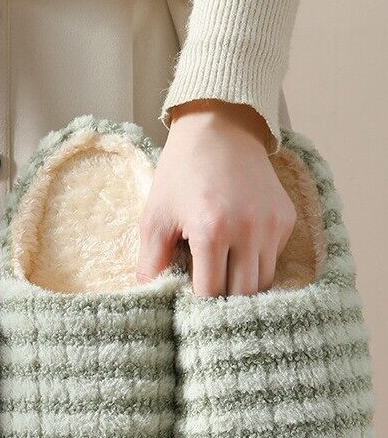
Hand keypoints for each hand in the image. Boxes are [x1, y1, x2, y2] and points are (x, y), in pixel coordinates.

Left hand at [136, 100, 295, 296]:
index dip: (196, 306)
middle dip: (221, 303)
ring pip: (263, 281)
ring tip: (220, 280)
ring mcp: (272, 225)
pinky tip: (236, 254)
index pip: (210, 292)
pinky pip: (274, 258)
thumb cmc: (180, 175)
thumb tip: (150, 297)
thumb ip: (150, 262)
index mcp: (212, 231)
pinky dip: (256, 264)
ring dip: (241, 288)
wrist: (218, 130)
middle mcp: (249, 230)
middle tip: (204, 303)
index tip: (185, 308)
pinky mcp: (287, 218)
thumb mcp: (154, 217)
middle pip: (242, 294)